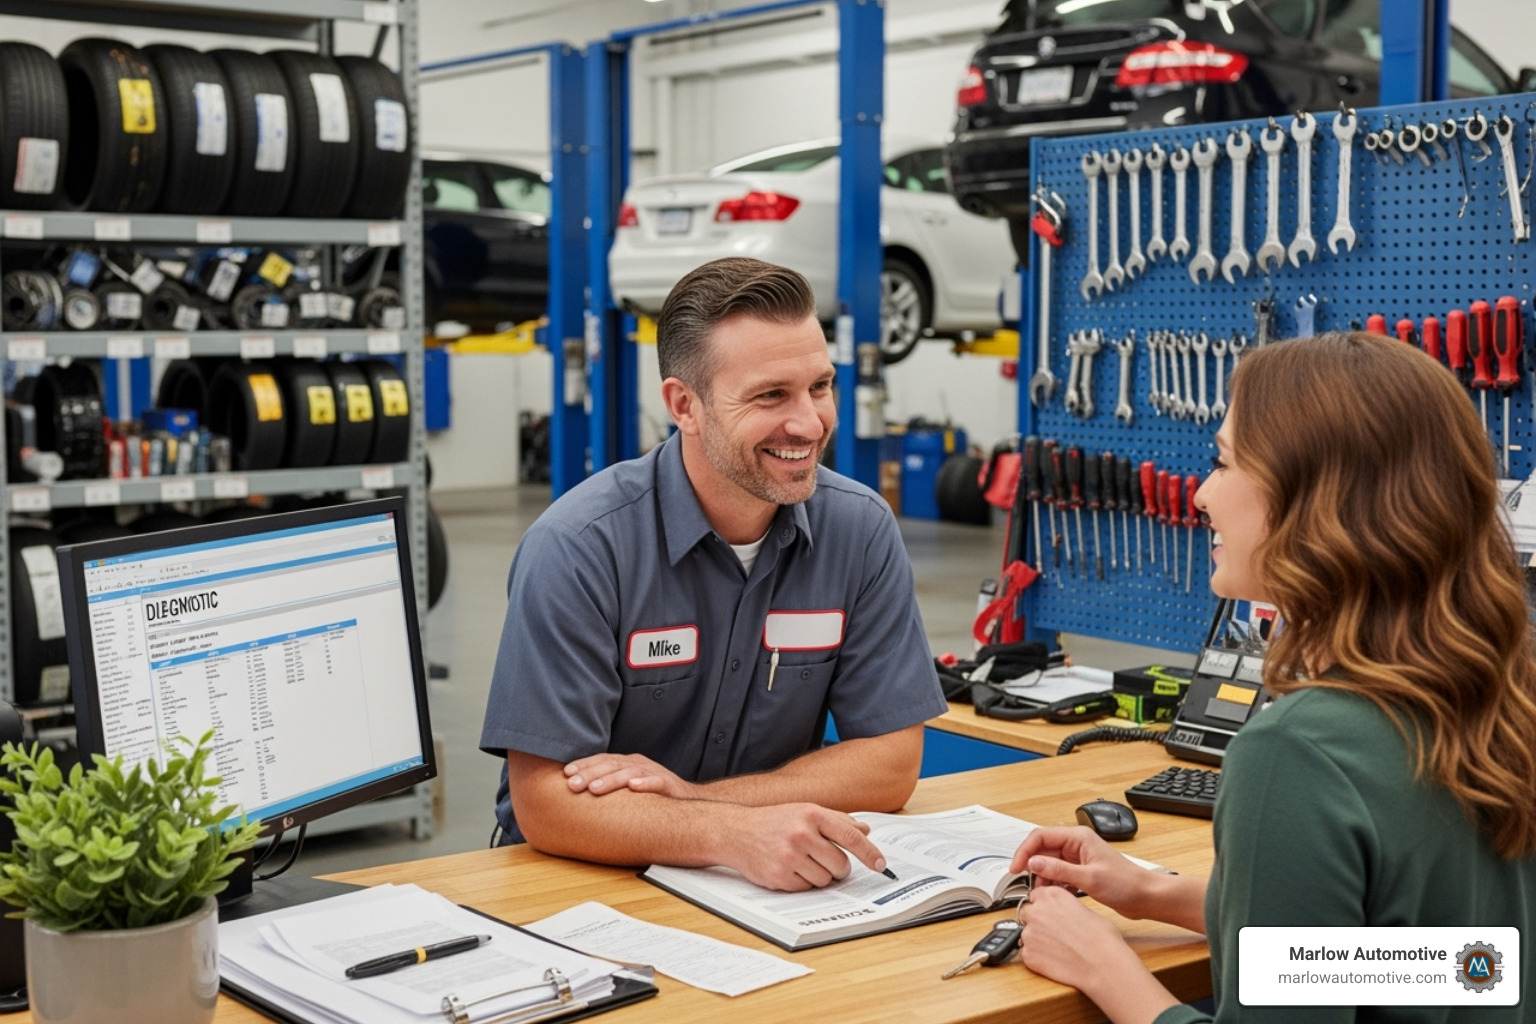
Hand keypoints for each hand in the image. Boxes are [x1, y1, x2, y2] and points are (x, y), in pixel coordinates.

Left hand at [564, 753, 699, 799]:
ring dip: (611, 780)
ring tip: (594, 789)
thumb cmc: (650, 793)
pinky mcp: (668, 784)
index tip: (566, 773)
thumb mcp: (626, 785)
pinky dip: (645, 783)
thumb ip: (607, 784)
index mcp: (626, 762)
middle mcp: (638, 764)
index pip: (602, 759)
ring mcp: (653, 772)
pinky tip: (633, 788)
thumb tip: (577, 791)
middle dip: (590, 774)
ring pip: (629, 773)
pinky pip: (656, 782)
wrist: (685, 798)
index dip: (584, 765)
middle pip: (611, 765)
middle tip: (572, 785)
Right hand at [716, 803, 887, 890]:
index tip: (880, 864)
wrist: (736, 832)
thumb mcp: (804, 811)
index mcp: (811, 814)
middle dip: (838, 868)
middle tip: (827, 861)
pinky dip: (802, 882)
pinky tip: (789, 868)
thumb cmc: (773, 821)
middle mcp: (801, 834)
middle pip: (840, 864)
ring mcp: (789, 856)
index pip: (850, 836)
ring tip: (802, 861)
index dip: (869, 853)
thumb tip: (865, 831)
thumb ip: (836, 820)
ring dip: (819, 875)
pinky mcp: (778, 876)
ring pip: (825, 879)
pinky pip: (806, 888)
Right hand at [1011, 826, 1155, 918]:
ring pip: (1048, 863)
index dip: (1025, 851)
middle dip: (1031, 865)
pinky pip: (1057, 874)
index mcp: (1078, 837)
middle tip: (1023, 881)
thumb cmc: (1126, 884)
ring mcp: (1077, 858)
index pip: (1040, 836)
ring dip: (1042, 877)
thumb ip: (1058, 870)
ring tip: (1042, 892)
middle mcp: (1076, 844)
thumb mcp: (1089, 878)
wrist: (1146, 897)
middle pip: (1042, 848)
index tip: (1016, 868)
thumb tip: (1033, 863)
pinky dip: (1052, 884)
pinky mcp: (1080, 871)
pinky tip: (1055, 895)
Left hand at [1017, 886, 1146, 1000]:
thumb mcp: (1086, 910)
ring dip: (1037, 940)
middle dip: (1038, 921)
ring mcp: (1029, 934)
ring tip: (1058, 949)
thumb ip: (1066, 907)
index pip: (1036, 895)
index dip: (1044, 905)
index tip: (1049, 913)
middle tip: (1055, 933)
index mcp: (1052, 896)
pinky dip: (1038, 957)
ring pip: (1027, 934)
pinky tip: (1054, 960)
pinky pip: (1027, 953)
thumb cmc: (1102, 939)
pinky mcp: (1028, 955)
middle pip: (1028, 913)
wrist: (1102, 965)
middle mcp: (1036, 911)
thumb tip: (1064, 913)